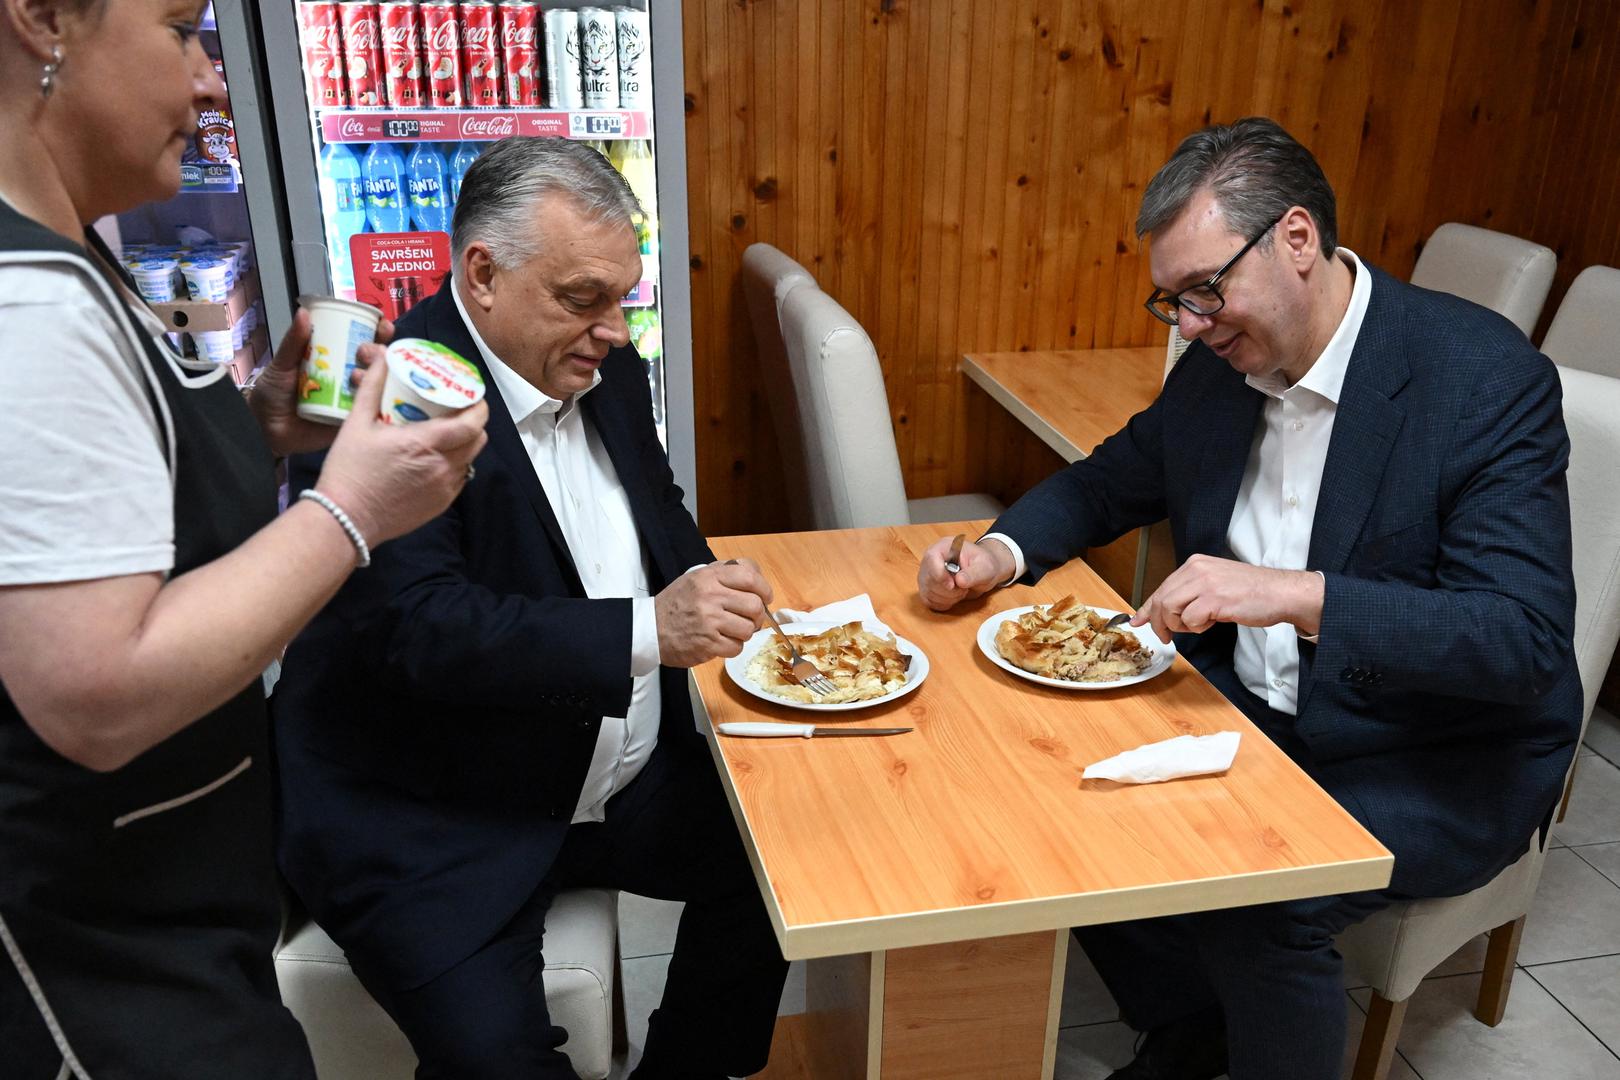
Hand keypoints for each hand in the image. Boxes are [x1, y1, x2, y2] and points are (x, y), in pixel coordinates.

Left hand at [250, 311, 395, 456]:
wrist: (266, 429)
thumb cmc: (272, 394)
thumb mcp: (282, 364)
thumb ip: (293, 341)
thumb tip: (304, 313)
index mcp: (335, 358)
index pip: (362, 340)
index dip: (376, 331)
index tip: (381, 325)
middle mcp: (348, 377)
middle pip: (377, 360)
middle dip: (380, 351)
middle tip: (367, 350)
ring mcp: (352, 399)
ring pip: (377, 384)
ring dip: (378, 375)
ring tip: (359, 376)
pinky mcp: (352, 420)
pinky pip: (370, 411)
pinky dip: (376, 403)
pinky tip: (372, 396)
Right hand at [309, 355, 488, 544]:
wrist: (345, 519)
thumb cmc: (348, 470)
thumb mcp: (356, 423)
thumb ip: (373, 387)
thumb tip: (382, 358)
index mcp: (424, 443)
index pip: (471, 423)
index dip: (479, 407)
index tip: (473, 396)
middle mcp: (441, 467)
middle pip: (478, 440)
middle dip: (474, 423)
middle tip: (458, 412)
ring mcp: (444, 489)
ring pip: (470, 460)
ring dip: (464, 445)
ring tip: (446, 434)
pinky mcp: (440, 506)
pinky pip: (459, 479)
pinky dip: (455, 466)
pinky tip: (436, 459)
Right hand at [655, 559, 772, 666]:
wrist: (650, 629)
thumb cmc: (677, 603)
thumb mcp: (697, 577)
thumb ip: (725, 573)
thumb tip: (756, 577)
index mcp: (709, 577)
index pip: (750, 576)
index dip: (764, 588)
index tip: (765, 597)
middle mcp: (710, 596)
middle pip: (755, 605)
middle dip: (758, 615)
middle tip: (751, 618)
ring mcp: (709, 621)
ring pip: (749, 629)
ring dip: (745, 632)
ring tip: (732, 630)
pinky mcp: (708, 644)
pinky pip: (737, 647)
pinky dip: (733, 647)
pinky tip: (722, 642)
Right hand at [917, 536, 1012, 610]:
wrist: (983, 572)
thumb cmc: (984, 565)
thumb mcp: (985, 567)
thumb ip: (973, 573)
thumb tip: (960, 580)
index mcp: (943, 547)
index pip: (931, 559)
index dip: (940, 575)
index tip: (953, 585)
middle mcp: (931, 560)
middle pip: (929, 579)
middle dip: (949, 590)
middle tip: (964, 587)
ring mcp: (927, 575)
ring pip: (929, 593)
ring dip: (948, 598)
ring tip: (961, 590)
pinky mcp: (927, 588)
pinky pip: (929, 601)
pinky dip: (943, 604)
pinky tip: (954, 597)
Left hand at [1133, 554, 1323, 642]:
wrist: (1281, 592)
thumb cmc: (1251, 592)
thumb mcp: (1215, 585)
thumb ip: (1190, 594)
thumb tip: (1163, 611)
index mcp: (1195, 564)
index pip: (1162, 587)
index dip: (1147, 608)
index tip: (1138, 620)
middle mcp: (1197, 569)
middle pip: (1161, 600)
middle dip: (1160, 623)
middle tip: (1167, 636)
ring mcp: (1205, 583)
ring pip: (1171, 610)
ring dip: (1181, 625)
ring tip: (1201, 624)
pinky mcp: (1214, 599)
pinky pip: (1189, 620)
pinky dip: (1198, 628)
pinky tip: (1213, 622)